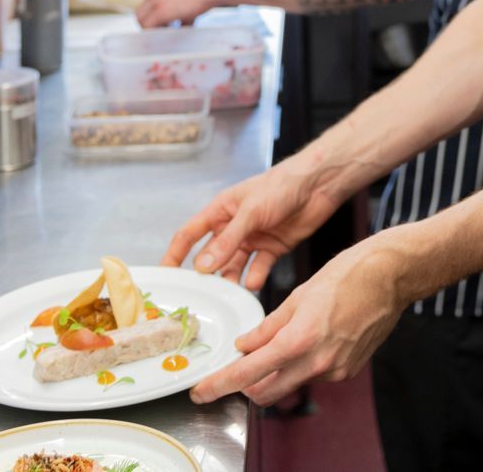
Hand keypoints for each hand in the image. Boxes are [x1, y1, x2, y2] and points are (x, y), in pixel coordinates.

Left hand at [134, 0, 220, 26]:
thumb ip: (179, 10)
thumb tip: (180, 25)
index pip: (145, 6)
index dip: (150, 18)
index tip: (160, 26)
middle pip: (139, 14)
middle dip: (148, 26)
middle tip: (161, 32)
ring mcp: (156, 1)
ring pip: (142, 21)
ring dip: (152, 30)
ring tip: (167, 33)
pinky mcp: (161, 11)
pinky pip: (150, 27)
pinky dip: (156, 33)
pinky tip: (169, 33)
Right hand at [162, 157, 345, 289]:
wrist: (318, 185)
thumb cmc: (281, 186)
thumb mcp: (250, 212)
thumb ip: (227, 240)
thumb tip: (202, 266)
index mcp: (220, 212)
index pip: (189, 235)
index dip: (175, 255)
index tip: (164, 276)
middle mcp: (233, 227)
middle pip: (211, 256)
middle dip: (205, 275)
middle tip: (200, 297)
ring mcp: (252, 239)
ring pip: (233, 267)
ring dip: (230, 281)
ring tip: (228, 295)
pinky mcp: (272, 249)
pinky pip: (257, 269)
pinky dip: (254, 278)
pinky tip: (253, 284)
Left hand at [191, 238, 407, 405]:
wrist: (392, 276)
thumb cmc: (349, 275)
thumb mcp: (299, 294)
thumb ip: (269, 326)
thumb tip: (246, 345)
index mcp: (300, 339)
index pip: (249, 373)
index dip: (220, 384)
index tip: (202, 390)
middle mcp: (318, 361)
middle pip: (266, 392)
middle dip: (244, 387)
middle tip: (230, 372)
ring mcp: (335, 370)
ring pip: (291, 382)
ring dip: (275, 372)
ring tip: (278, 341)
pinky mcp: (348, 370)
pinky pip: (313, 374)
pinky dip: (301, 364)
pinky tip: (308, 339)